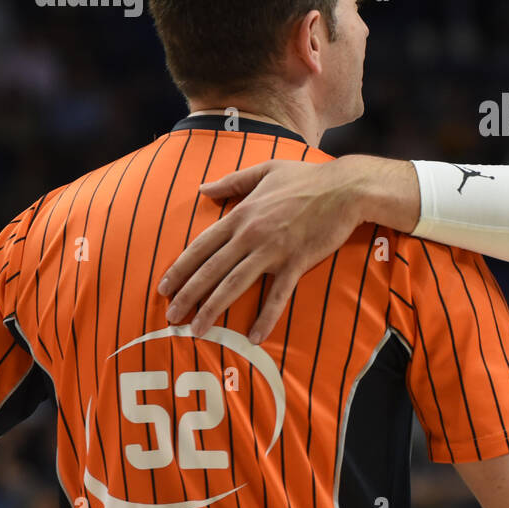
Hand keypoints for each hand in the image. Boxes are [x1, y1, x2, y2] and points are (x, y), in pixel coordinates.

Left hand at [157, 158, 363, 343]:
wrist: (345, 188)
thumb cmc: (307, 178)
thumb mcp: (265, 170)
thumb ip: (232, 181)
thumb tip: (202, 188)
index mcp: (241, 214)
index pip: (201, 246)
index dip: (180, 268)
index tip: (163, 287)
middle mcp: (250, 235)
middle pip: (211, 270)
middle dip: (187, 296)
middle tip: (171, 317)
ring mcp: (273, 251)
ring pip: (234, 284)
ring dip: (213, 309)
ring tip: (197, 330)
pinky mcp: (296, 262)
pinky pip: (277, 295)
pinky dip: (265, 317)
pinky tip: (254, 337)